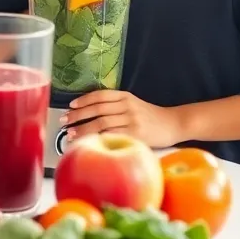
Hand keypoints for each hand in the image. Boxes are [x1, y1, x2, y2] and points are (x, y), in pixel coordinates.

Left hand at [63, 90, 180, 147]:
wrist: (174, 123)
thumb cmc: (150, 116)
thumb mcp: (133, 104)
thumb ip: (114, 106)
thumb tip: (87, 113)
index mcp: (125, 96)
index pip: (100, 95)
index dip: (83, 100)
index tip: (70, 105)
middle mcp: (128, 106)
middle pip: (98, 110)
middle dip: (78, 115)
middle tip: (65, 121)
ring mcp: (132, 121)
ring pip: (102, 124)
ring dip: (84, 129)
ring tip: (71, 134)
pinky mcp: (137, 135)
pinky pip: (113, 137)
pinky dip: (98, 139)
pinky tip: (89, 142)